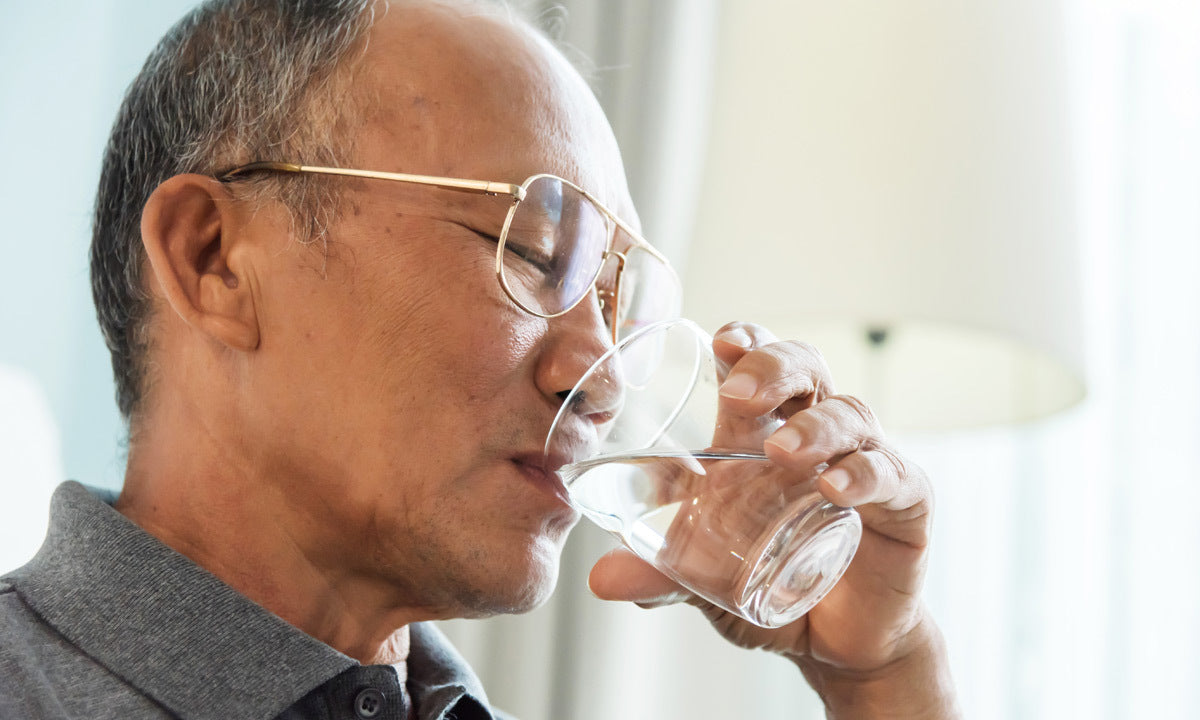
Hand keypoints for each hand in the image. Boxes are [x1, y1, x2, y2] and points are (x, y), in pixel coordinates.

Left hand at [587, 322, 957, 717]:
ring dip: (815, 425)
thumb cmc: (774, 585)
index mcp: (764, 435)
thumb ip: (661, 574)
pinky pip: (892, 475)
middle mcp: (817, 436)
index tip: (722, 340)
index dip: (746, 340)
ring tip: (782, 449)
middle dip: (773, 366)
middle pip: (806, 369)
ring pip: (851, 414)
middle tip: (738, 390)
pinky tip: (836, 488)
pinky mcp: (905, 505)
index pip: (758, 365)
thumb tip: (601, 578)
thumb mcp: (708, 579)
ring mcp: (865, 463)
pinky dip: (865, 476)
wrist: (838, 646)